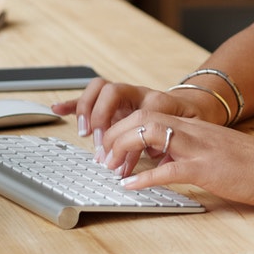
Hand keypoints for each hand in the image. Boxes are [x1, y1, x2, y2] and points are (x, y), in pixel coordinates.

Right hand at [50, 77, 216, 160]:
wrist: (195, 103)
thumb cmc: (191, 121)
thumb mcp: (191, 134)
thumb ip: (176, 147)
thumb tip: (162, 165)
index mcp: (160, 101)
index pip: (141, 112)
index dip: (131, 137)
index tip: (124, 162)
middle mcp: (140, 93)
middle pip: (115, 92)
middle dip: (103, 117)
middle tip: (100, 144)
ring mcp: (126, 95)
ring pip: (101, 88)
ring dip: (88, 109)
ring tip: (84, 131)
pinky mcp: (115, 101)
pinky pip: (91, 97)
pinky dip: (74, 103)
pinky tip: (58, 109)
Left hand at [100, 111, 253, 209]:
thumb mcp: (214, 152)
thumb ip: (188, 152)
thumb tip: (161, 161)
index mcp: (194, 126)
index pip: (149, 114)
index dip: (123, 128)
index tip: (110, 146)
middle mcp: (193, 131)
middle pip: (142, 118)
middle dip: (115, 134)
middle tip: (102, 156)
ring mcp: (200, 148)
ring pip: (150, 133)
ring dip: (123, 149)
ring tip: (110, 166)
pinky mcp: (207, 169)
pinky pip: (169, 169)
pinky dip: (145, 177)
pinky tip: (131, 185)